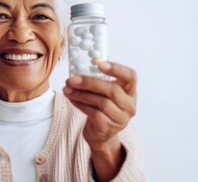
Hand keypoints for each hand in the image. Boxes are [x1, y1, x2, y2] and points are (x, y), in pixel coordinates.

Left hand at [63, 61, 136, 180]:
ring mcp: (120, 118)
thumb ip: (97, 81)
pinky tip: (72, 99)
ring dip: (81, 94)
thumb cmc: (101, 108)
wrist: (100, 133)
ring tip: (67, 89)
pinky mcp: (108, 128)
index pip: (130, 77)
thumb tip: (77, 71)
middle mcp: (129, 105)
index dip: (117, 69)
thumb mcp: (104, 93)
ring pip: (101, 102)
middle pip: (113, 90)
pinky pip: (93, 113)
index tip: (99, 63)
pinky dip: (80, 104)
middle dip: (90, 82)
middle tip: (72, 79)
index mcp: (130, 92)